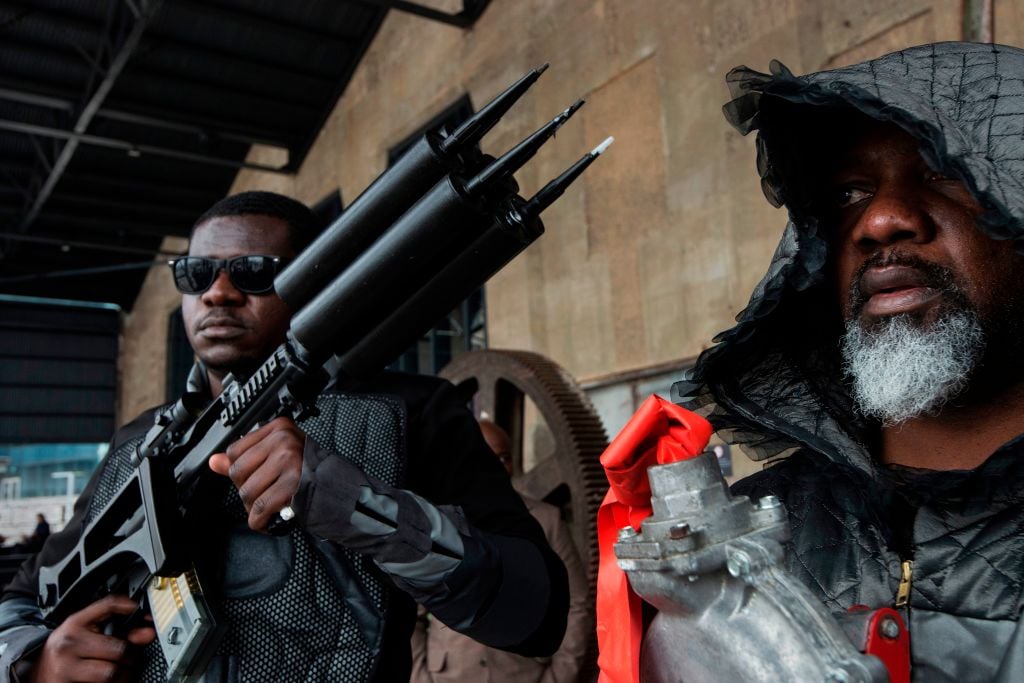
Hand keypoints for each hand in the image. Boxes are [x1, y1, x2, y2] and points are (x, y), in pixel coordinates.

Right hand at [31, 594, 154, 682]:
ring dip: (123, 674)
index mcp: (74, 625)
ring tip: (119, 671)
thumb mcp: (84, 630)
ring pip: (112, 673)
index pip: (109, 606)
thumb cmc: (65, 650)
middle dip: (131, 654)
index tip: (145, 616)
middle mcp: (69, 645)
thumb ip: (115, 625)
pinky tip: (109, 681)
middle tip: (129, 657)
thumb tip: (148, 633)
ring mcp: (66, 669)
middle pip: (120, 649)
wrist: (36, 672)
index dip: (132, 609)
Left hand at [209, 416, 303, 531]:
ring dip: (254, 508)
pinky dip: (259, 521)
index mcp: (279, 428)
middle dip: (247, 490)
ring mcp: (289, 461)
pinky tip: (267, 520)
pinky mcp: (292, 484)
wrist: (340, 491)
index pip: (235, 450)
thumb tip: (214, 462)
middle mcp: (284, 440)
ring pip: (247, 492)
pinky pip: (260, 508)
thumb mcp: (278, 457)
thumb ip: (245, 458)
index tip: (257, 477)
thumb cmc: (310, 474)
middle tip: (265, 494)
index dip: (242, 470)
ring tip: (269, 507)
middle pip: (238, 472)